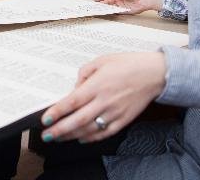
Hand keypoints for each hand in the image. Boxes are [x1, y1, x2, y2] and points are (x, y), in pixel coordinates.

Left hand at [40, 52, 165, 142]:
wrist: (153, 73)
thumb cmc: (127, 64)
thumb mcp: (101, 61)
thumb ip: (84, 73)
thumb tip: (75, 87)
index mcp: (96, 86)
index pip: (71, 102)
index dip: (57, 112)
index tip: (45, 119)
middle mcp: (104, 101)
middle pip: (78, 120)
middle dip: (60, 129)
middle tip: (47, 135)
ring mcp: (114, 113)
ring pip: (89, 129)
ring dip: (72, 136)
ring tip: (59, 138)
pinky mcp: (124, 120)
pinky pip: (105, 133)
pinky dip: (91, 138)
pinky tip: (81, 139)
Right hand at [93, 0, 162, 13]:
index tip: (94, 0)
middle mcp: (119, 0)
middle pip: (108, 3)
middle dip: (101, 4)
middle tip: (94, 6)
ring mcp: (122, 6)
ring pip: (111, 8)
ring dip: (105, 9)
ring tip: (98, 10)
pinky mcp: (125, 12)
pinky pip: (117, 12)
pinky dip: (112, 12)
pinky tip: (107, 12)